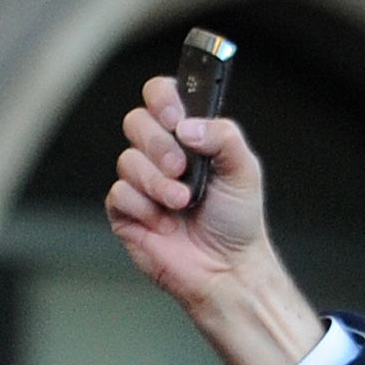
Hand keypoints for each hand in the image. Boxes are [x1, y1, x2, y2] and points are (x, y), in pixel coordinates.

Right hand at [105, 74, 323, 364]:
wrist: (229, 269)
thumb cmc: (237, 223)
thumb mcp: (245, 170)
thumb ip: (224, 135)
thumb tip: (187, 125)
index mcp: (186, 137)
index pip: (160, 95)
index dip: (161, 98)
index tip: (175, 116)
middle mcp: (160, 154)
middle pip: (136, 121)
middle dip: (159, 145)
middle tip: (183, 169)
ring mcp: (141, 182)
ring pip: (127, 159)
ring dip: (157, 182)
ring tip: (182, 203)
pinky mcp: (126, 212)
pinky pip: (119, 193)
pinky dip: (144, 207)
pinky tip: (164, 223)